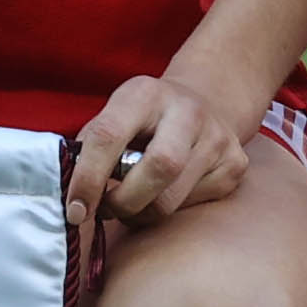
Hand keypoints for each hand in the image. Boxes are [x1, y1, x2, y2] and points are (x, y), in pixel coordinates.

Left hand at [63, 70, 246, 238]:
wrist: (203, 101)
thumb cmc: (144, 118)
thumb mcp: (116, 115)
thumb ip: (92, 147)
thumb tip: (72, 197)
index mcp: (144, 93)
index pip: (108, 135)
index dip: (87, 178)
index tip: (75, 210)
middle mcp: (186, 111)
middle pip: (157, 169)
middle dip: (124, 201)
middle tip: (107, 210)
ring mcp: (217, 137)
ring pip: (174, 198)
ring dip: (143, 212)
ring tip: (131, 205)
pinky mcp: (235, 164)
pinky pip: (195, 205)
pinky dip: (171, 210)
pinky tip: (164, 194)